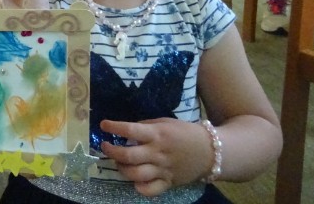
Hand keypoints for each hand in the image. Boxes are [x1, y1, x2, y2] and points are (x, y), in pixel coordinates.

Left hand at [99, 118, 213, 196]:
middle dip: (112, 151)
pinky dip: (139, 187)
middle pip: (128, 155)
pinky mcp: (168, 183)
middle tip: (105, 147)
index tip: (103, 125)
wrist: (210, 151)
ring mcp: (163, 170)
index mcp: (158, 135)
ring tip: (119, 163)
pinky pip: (150, 190)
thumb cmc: (184, 133)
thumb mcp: (165, 123)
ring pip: (135, 174)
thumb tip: (127, 131)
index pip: (131, 130)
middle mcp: (158, 153)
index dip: (114, 127)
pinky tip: (134, 181)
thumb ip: (146, 127)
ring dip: (122, 169)